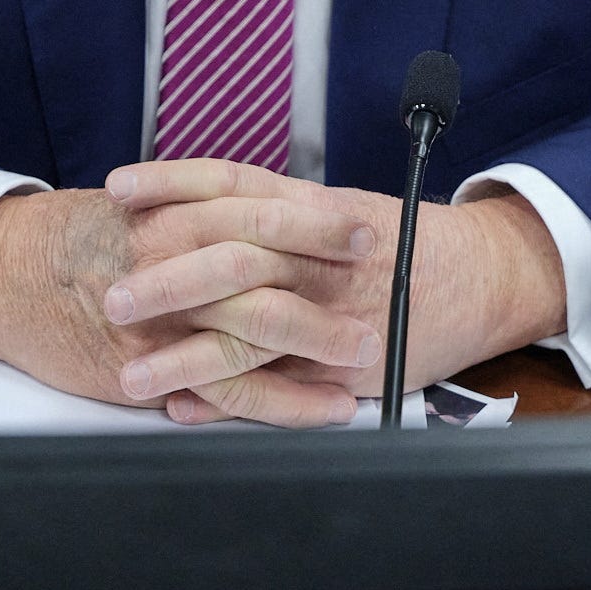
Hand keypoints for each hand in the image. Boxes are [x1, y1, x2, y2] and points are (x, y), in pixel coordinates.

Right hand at [0, 172, 382, 427]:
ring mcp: (161, 317)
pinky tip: (325, 408)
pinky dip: (284, 402)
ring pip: (254, 326)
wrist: (2, 273)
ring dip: (319, 338)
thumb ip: (193, 213)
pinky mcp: (151, 368)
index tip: (359, 223)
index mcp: (171, 214)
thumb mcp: (136, 211)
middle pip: (263, 259)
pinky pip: (230, 390)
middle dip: (325, 269)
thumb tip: (257, 213)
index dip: (311, 218)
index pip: (255, 207)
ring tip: (369, 348)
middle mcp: (170, 258)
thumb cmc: (71, 239)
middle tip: (380, 273)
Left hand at [102, 164, 566, 423]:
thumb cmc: (402, 240)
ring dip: (182, 356)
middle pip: (232, 257)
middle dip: (167, 279)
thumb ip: (274, 207)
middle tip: (112, 295)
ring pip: (247, 334)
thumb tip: (189, 207)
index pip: (231, 183)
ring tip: (129, 374)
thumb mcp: (339, 205)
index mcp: (312, 208)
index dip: (171, 183)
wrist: (478, 278)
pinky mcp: (344, 367)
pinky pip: (277, 388)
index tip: (117, 188)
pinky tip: (184, 406)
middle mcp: (319, 256)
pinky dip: (227, 400)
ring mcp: (331, 314)